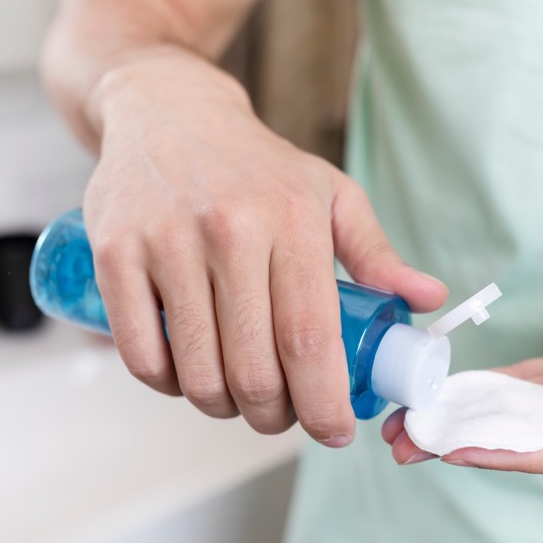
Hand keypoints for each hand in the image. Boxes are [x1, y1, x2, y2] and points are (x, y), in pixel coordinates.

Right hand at [84, 52, 447, 444]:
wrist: (168, 111)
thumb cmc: (257, 167)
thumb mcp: (329, 194)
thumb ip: (377, 252)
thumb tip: (428, 299)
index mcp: (292, 220)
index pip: (311, 340)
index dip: (323, 404)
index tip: (333, 431)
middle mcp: (228, 230)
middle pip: (253, 369)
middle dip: (273, 415)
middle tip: (281, 415)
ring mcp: (164, 241)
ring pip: (196, 372)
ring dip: (221, 407)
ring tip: (237, 397)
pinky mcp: (114, 253)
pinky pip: (140, 352)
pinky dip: (166, 386)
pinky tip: (185, 377)